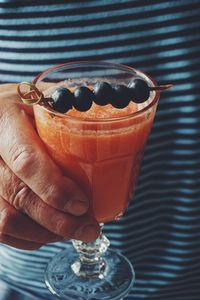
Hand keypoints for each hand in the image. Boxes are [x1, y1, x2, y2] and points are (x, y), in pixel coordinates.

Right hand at [0, 84, 98, 249]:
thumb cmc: (24, 108)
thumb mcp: (44, 97)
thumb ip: (69, 107)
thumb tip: (117, 113)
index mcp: (4, 121)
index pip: (26, 161)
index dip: (54, 188)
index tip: (82, 204)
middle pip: (18, 196)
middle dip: (58, 221)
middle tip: (89, 228)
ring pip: (7, 220)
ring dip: (46, 233)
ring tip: (74, 230)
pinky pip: (1, 229)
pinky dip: (29, 238)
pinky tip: (50, 231)